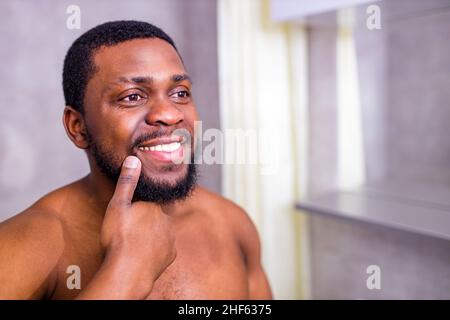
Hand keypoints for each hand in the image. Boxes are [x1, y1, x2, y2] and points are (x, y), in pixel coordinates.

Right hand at [100, 156, 176, 282]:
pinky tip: (144, 253)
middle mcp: (167, 221)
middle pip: (158, 217)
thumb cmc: (119, 238)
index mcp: (155, 207)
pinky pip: (165, 249)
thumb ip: (127, 182)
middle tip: (132, 229)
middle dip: (148, 220)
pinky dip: (156, 250)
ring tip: (136, 242)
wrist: (128, 270)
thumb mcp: (118, 206)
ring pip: (163, 232)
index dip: (143, 206)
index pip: (152, 201)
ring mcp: (171, 239)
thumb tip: (134, 159)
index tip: (134, 213)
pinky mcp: (171, 256)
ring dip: (153, 235)